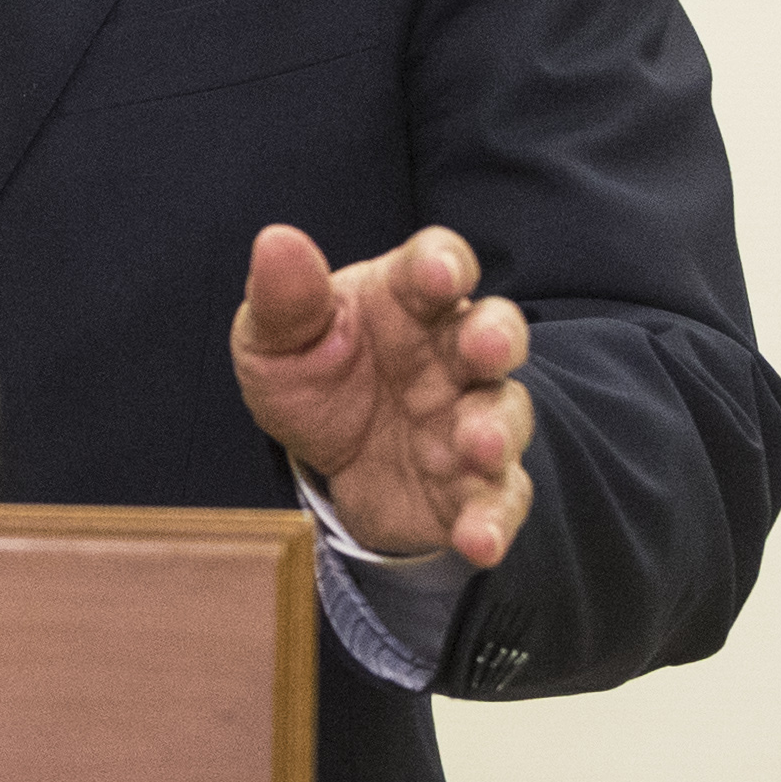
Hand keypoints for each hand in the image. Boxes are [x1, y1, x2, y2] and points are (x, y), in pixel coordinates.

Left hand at [230, 223, 534, 569]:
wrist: (324, 460)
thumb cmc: (314, 373)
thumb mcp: (277, 339)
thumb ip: (284, 299)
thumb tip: (277, 242)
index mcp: (407, 299)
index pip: (436, 264)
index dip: (443, 263)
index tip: (439, 273)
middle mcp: (452, 353)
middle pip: (492, 333)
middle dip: (496, 338)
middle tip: (487, 349)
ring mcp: (469, 418)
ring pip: (504, 414)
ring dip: (497, 429)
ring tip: (479, 447)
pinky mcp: (471, 486)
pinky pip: (498, 499)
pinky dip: (493, 520)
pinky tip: (478, 539)